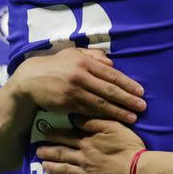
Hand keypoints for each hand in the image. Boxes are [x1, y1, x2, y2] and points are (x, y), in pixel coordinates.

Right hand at [12, 48, 145, 122]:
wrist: (30, 79)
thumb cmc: (55, 65)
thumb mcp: (73, 53)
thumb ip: (93, 56)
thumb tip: (112, 63)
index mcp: (85, 62)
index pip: (111, 74)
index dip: (127, 84)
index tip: (140, 92)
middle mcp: (81, 75)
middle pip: (109, 90)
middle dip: (128, 99)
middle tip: (142, 106)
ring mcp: (74, 91)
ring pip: (101, 103)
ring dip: (119, 111)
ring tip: (133, 117)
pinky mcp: (67, 104)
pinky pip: (89, 111)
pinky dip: (102, 116)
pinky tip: (113, 120)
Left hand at [36, 116, 145, 173]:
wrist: (137, 171)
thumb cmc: (127, 146)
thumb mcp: (113, 126)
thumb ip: (93, 121)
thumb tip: (75, 117)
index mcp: (87, 141)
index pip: (65, 137)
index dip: (53, 135)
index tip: (42, 133)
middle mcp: (82, 157)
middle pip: (61, 154)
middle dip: (48, 152)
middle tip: (37, 151)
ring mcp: (86, 173)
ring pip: (64, 169)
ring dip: (52, 167)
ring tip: (42, 165)